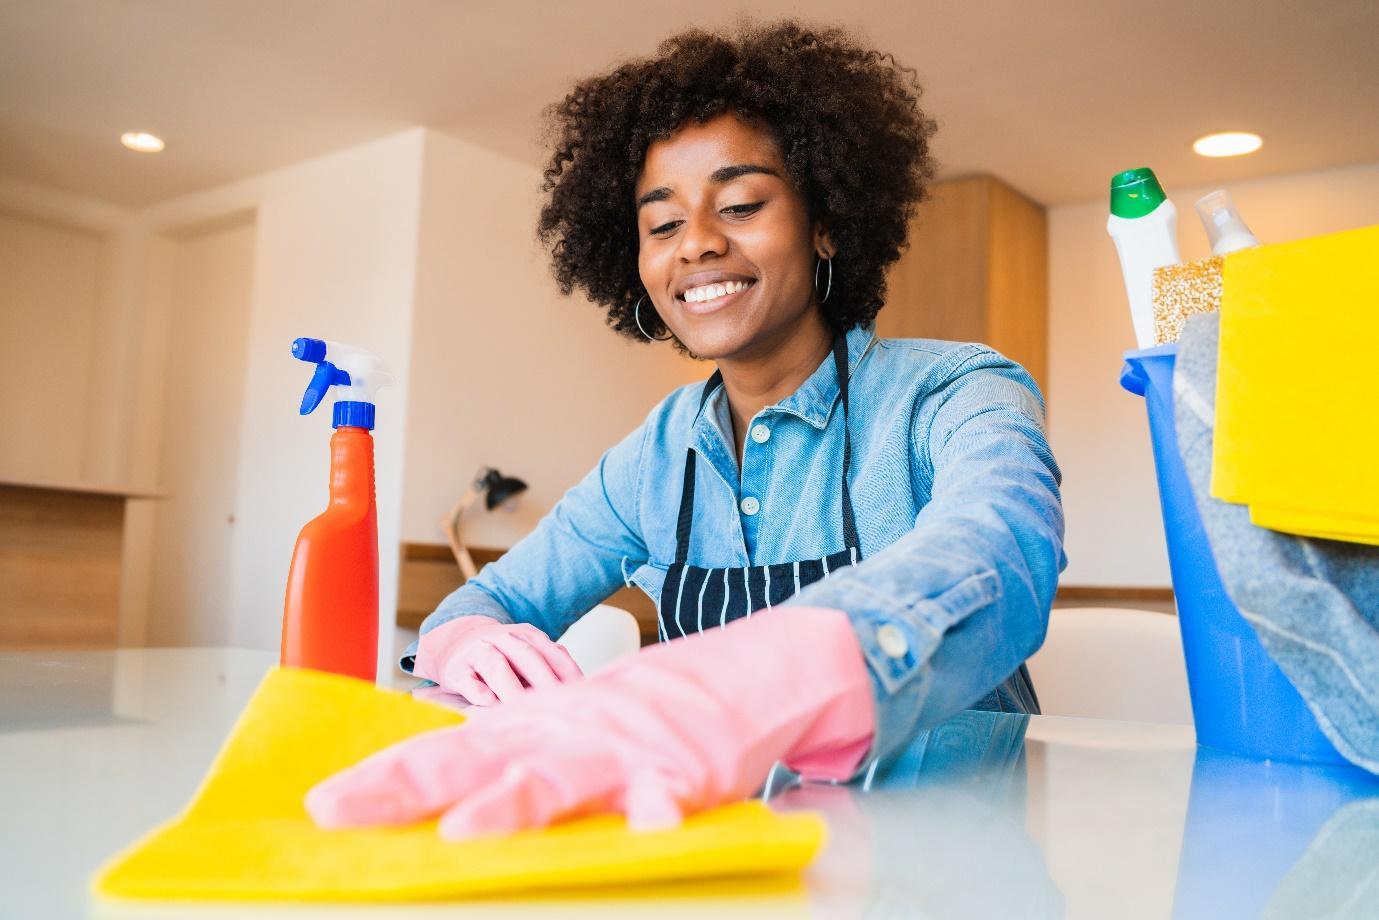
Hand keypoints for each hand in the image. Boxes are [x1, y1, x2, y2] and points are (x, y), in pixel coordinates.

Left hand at [308, 607, 874, 838]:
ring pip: (556, 780)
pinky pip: (663, 800)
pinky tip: (648, 836)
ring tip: (464, 835)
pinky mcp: (677, 773)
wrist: (737, 672)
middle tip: (342, 813)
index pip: (441, 755)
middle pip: (474, 762)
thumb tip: (436, 804)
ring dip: (509, 806)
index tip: (320, 808)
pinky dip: (655, 818)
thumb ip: (509, 763)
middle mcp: (562, 737)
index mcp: (531, 730)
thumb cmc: (641, 714)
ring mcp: (619, 754)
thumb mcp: (565, 728)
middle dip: (405, 789)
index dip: (380, 780)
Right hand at [412, 615, 582, 704]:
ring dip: (512, 688)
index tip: (583, 694)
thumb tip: (580, 694)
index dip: (568, 672)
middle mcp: (503, 639)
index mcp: (527, 636)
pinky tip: (490, 704)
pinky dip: (479, 692)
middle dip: (545, 681)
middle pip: (527, 657)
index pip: (552, 652)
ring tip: (525, 709)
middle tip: (559, 706)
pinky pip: (468, 680)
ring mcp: (478, 652)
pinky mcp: (456, 669)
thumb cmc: (502, 658)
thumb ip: (549, 668)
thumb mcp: (526, 655)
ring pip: (496, 667)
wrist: (453, 643)